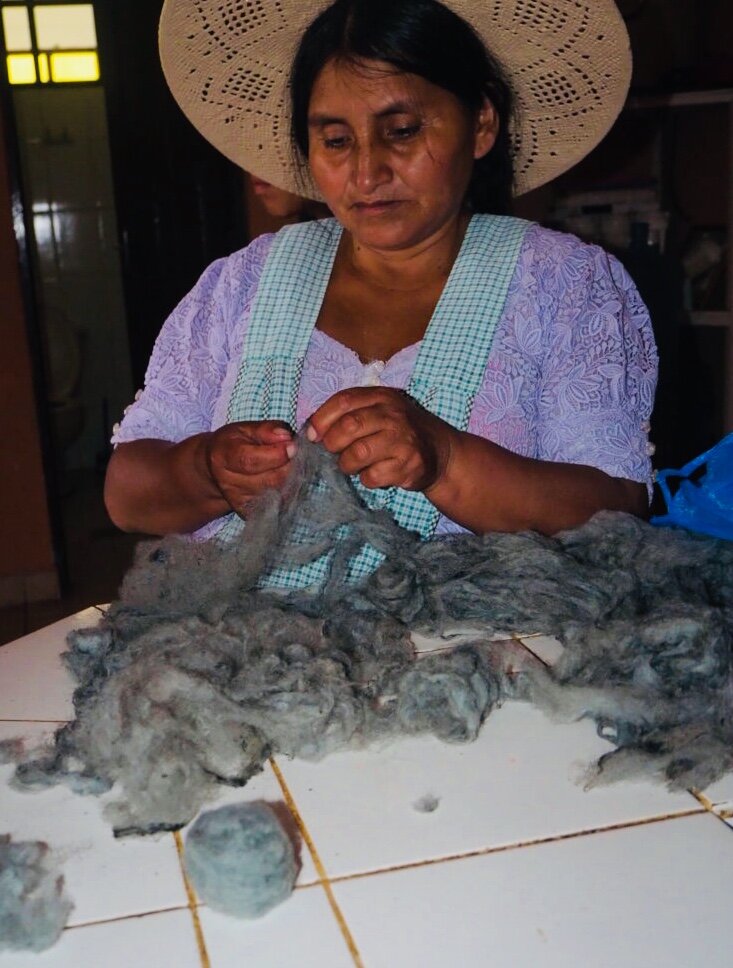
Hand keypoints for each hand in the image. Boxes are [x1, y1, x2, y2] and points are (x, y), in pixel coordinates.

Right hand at [204, 420, 294, 517]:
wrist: (218, 470)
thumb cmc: (236, 444)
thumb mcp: (247, 429)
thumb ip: (267, 430)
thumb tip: (286, 437)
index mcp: (223, 457)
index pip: (250, 460)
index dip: (276, 454)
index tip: (293, 446)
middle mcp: (227, 483)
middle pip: (270, 480)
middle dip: (290, 466)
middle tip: (296, 455)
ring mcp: (238, 501)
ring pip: (279, 494)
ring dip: (292, 480)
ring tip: (290, 466)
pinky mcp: (249, 513)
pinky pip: (279, 505)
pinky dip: (288, 493)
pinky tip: (285, 482)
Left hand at [306, 387, 455, 491]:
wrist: (440, 451)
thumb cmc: (398, 431)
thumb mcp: (378, 411)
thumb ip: (347, 415)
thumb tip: (310, 432)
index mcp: (381, 397)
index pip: (343, 401)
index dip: (321, 419)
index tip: (312, 435)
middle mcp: (393, 415)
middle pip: (349, 426)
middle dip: (332, 443)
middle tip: (333, 452)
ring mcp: (402, 440)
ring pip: (357, 454)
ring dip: (346, 464)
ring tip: (351, 465)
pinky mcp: (409, 465)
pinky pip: (372, 476)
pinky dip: (366, 479)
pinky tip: (373, 474)